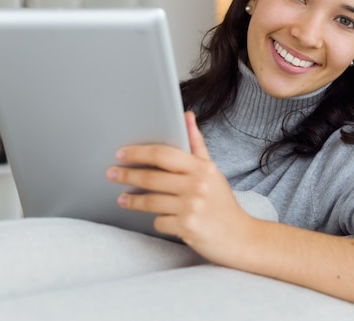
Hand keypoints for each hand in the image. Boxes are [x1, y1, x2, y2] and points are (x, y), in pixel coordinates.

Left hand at [105, 111, 252, 264]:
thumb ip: (196, 145)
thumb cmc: (222, 203)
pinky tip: (158, 219)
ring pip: (150, 202)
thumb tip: (187, 115)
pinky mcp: (187, 228)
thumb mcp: (212, 171)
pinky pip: (159, 222)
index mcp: (202, 168)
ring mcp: (192, 208)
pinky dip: (156, 221)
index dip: (138, 153)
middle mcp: (198, 185)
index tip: (121, 153)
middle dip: (127, 175)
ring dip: (132, 201)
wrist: (241, 237)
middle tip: (111, 174)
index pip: (163, 154)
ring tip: (123, 199)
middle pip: (151, 177)